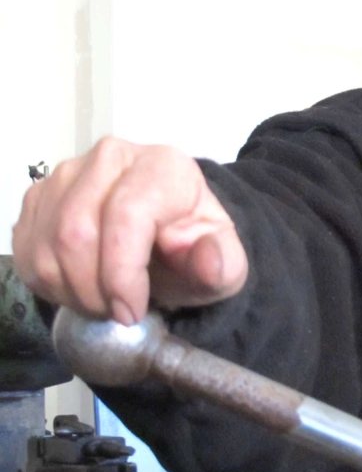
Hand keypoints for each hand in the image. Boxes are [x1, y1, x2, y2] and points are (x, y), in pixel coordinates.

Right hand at [12, 137, 247, 325]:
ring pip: (46, 244)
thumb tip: (206, 257)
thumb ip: (222, 263)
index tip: (130, 311)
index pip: (126, 216)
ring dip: (69, 290)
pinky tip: (79, 288)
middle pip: (76, 232)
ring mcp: (67, 174)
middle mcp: (111, 157)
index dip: (122, 274)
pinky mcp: (39, 196)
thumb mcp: (225, 264)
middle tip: (115, 314)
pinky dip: (48, 283)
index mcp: (163, 166)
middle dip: (93, 290)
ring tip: (102, 302)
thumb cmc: (195, 250)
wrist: (170, 241)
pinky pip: (26, 249)